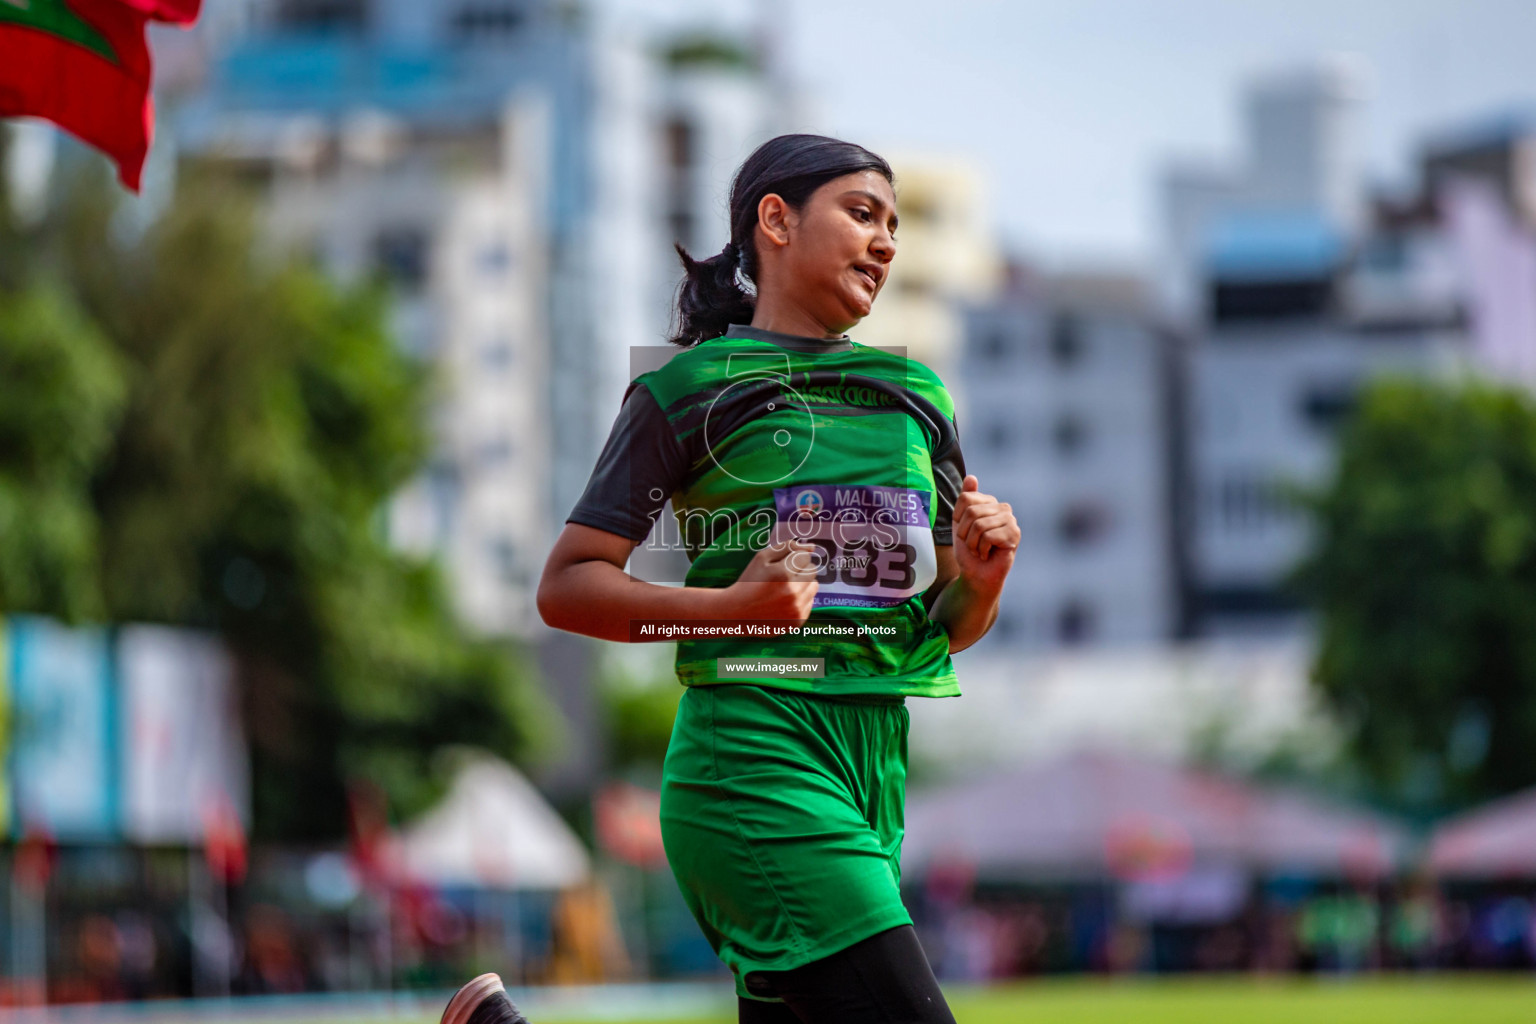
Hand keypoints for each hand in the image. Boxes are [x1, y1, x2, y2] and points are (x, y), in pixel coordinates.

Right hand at [721, 538, 819, 624]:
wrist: (737, 611)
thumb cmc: (750, 581)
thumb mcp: (762, 558)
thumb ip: (787, 547)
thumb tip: (812, 547)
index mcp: (783, 574)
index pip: (805, 556)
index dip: (793, 558)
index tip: (782, 564)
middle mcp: (793, 592)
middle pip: (812, 570)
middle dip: (800, 570)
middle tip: (783, 576)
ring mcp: (797, 608)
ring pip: (814, 586)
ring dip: (803, 584)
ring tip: (785, 589)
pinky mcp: (798, 620)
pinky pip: (811, 602)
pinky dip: (801, 599)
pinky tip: (785, 601)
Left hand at [952, 475, 1017, 591]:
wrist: (976, 575)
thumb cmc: (968, 550)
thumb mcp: (960, 523)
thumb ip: (965, 500)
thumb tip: (972, 477)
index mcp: (990, 502)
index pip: (965, 498)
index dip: (958, 518)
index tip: (964, 531)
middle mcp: (1003, 508)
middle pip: (971, 512)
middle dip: (965, 533)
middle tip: (972, 544)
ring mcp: (1010, 520)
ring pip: (979, 524)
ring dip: (973, 543)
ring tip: (979, 550)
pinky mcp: (1014, 534)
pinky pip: (987, 536)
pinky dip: (981, 549)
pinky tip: (987, 554)